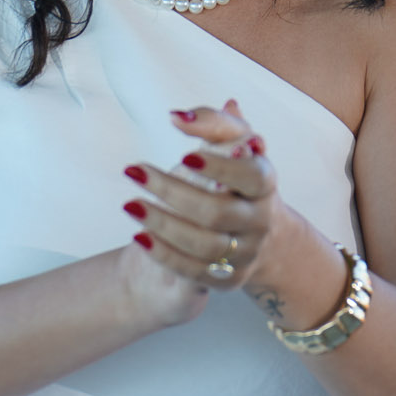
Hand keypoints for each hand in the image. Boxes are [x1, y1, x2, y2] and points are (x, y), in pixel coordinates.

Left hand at [122, 99, 331, 329]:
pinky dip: (164, 254)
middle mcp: (260, 221)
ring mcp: (246, 253)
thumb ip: (212, 123)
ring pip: (205, 245)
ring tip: (131, 205)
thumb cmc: (233, 179)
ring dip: (163, 224)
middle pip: (218, 212)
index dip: (220, 167)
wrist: (251, 233)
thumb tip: (179, 116)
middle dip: (173, 192)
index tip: (184, 155)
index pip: (251, 175)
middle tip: (135, 172)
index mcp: (264, 184)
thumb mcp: (230, 146)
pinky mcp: (228, 279)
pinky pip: (195, 272)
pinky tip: (140, 236)